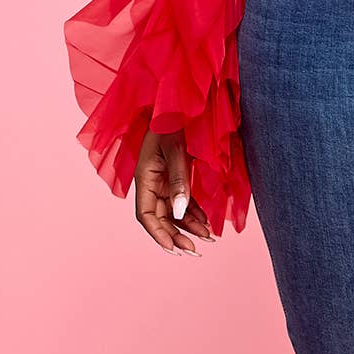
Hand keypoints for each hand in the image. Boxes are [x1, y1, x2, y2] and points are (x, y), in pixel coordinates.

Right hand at [133, 128, 213, 254]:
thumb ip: (179, 181)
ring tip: (208, 238)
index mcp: (144, 178)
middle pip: (160, 218)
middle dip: (176, 236)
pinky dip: (194, 213)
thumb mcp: (176, 150)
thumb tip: (182, 213)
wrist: (177, 102)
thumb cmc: (171, 121)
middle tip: (195, 251)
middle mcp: (151, 183)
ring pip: (174, 212)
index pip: (146, 215)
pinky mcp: (174, 177)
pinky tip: (206, 223)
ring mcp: (162, 181)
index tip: (174, 250)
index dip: (158, 235)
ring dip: (188, 227)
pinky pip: (183, 201)